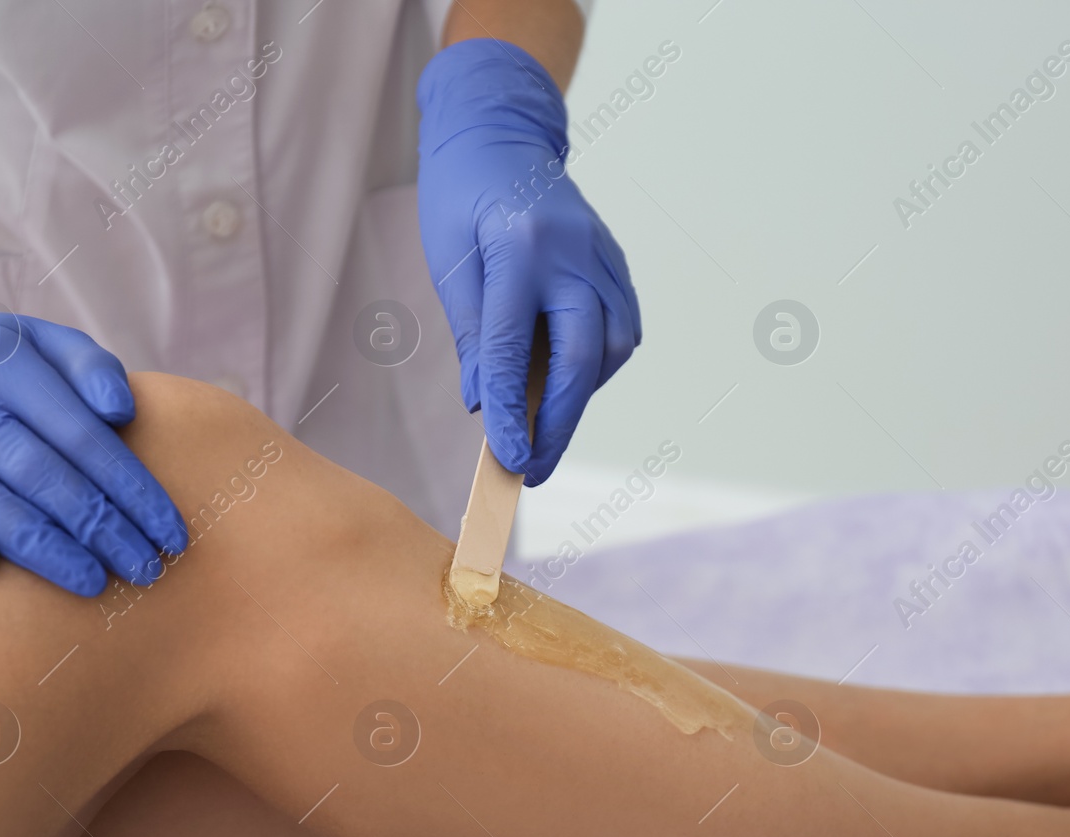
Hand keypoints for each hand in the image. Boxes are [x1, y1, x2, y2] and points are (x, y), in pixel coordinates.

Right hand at [0, 260, 187, 594]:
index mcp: (12, 372)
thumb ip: (93, 369)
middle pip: (40, 476)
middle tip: (145, 570)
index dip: (132, 490)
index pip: (83, 438)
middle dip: (99, 529)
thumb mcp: (47, 342)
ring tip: (92, 583)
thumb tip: (124, 413)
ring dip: (40, 548)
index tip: (170, 534)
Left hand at [417, 38, 640, 484]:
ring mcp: (603, 256)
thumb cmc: (461, 198)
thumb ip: (473, 336)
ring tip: (544, 424)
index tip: (509, 461)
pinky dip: (596, 366)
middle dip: (559, 422)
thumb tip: (486, 406)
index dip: (511, 413)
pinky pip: (620, 329)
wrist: (500, 134)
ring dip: (580, 396)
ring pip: (611, 348)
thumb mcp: (449, 263)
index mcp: (519, 247)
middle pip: (581, 357)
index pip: (512, 349)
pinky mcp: (617, 263)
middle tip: (534, 468)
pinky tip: (567, 381)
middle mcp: (572, 252)